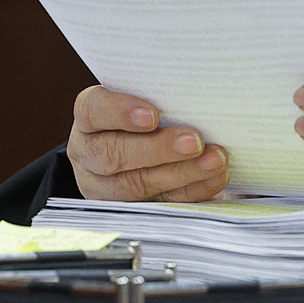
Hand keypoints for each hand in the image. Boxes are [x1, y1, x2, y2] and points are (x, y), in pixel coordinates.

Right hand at [66, 85, 228, 201]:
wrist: (138, 143)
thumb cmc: (144, 111)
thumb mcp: (144, 97)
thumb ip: (160, 96)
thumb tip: (199, 94)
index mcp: (89, 118)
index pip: (93, 111)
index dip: (120, 113)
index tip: (154, 115)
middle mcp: (89, 153)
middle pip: (114, 154)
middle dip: (159, 149)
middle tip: (194, 142)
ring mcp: (104, 186)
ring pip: (136, 184)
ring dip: (181, 173)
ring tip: (214, 161)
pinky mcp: (129, 207)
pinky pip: (160, 203)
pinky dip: (191, 190)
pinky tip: (214, 178)